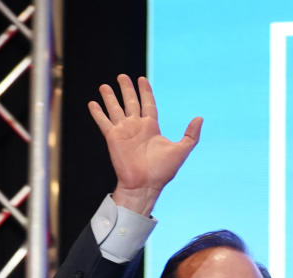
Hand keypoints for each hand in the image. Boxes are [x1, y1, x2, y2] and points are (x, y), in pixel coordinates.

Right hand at [88, 74, 202, 213]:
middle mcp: (137, 127)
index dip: (145, 91)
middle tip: (122, 76)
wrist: (145, 185)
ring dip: (110, 97)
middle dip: (127, 89)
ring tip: (104, 86)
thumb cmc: (163, 171)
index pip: (148, 104)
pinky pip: (103, 121)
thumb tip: (200, 118)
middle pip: (131, 102)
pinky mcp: (112, 137)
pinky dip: (98, 112)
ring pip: (115, 109)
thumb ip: (191, 135)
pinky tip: (92, 103)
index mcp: (152, 127)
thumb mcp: (181, 150)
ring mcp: (124, 132)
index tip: (142, 79)